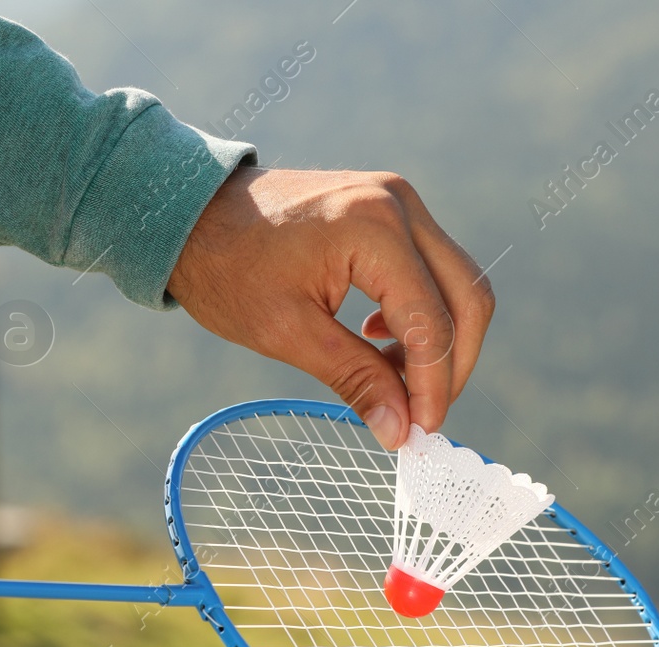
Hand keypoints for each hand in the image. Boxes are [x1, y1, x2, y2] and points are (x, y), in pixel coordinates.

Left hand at [168, 167, 494, 448]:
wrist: (191, 214)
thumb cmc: (227, 269)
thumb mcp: (287, 334)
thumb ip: (354, 379)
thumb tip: (402, 431)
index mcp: (373, 229)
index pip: (432, 322)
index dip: (433, 387)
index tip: (419, 434)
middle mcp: (399, 204)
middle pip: (467, 298)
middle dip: (452, 366)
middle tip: (420, 417)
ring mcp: (398, 201)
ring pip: (456, 283)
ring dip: (439, 342)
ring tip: (392, 383)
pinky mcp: (389, 209)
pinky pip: (430, 269)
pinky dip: (421, 314)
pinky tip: (375, 341)